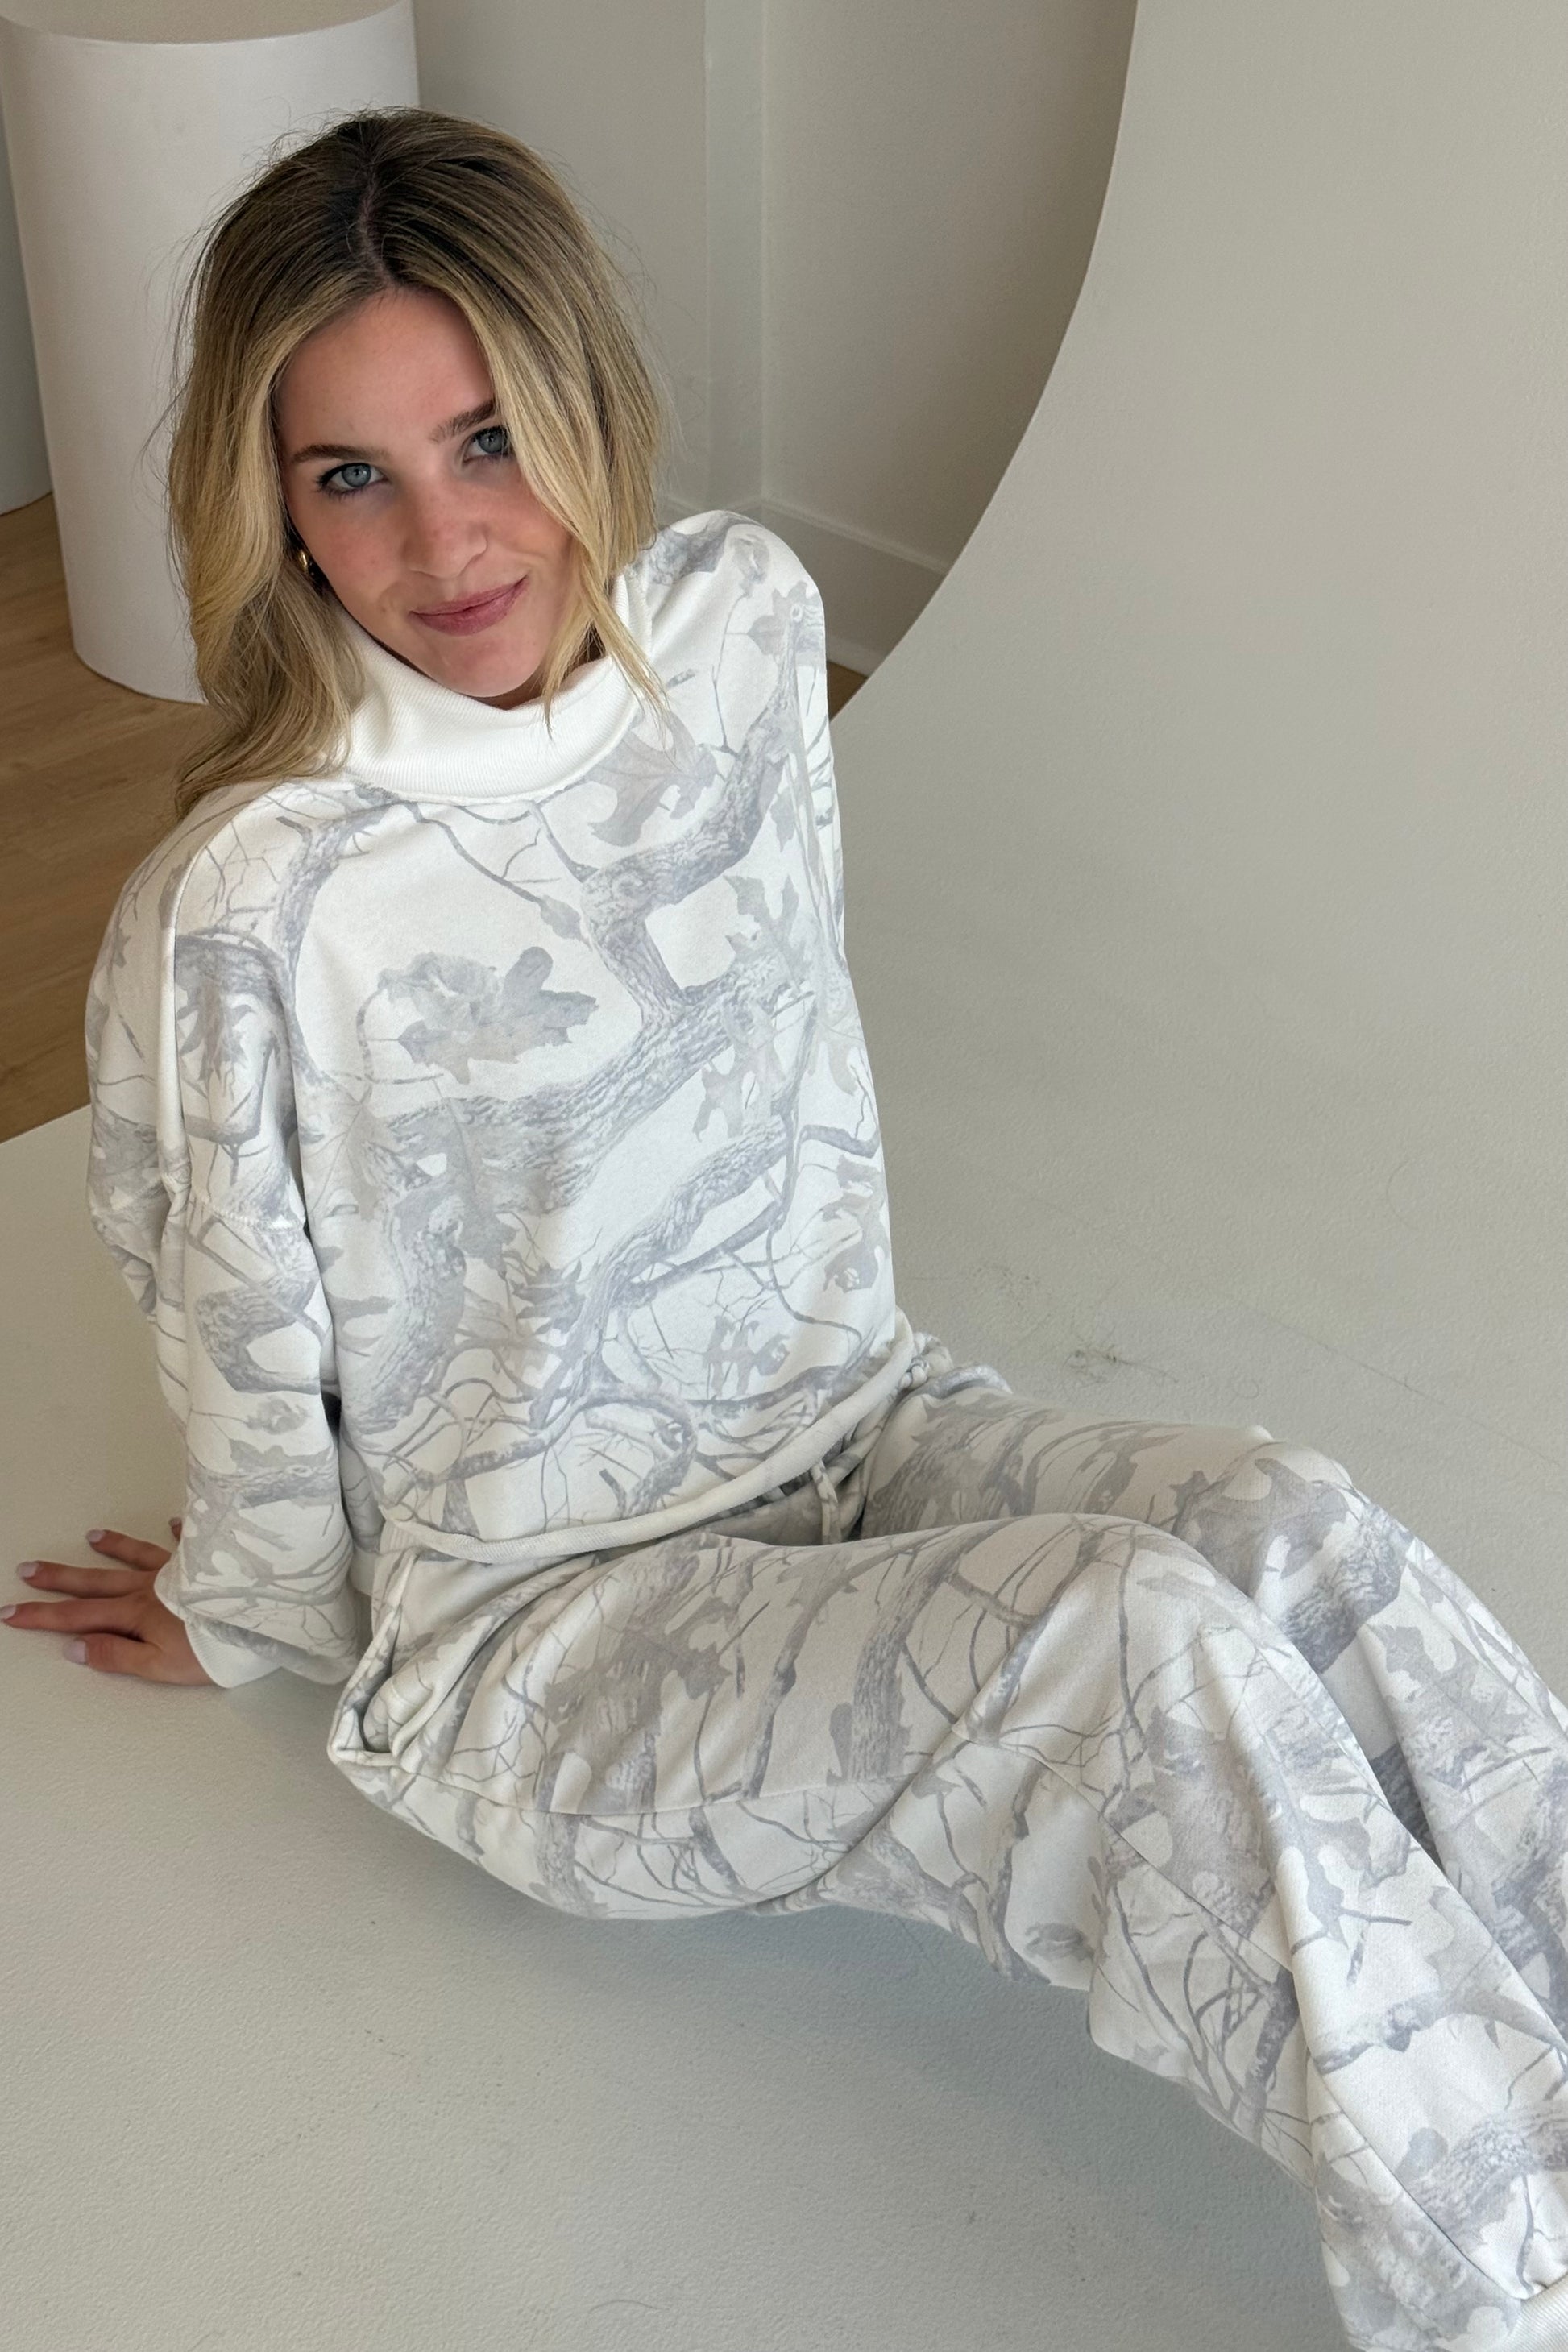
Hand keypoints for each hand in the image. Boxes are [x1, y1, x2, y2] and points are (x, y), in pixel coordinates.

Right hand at [3, 1520, 215, 1684]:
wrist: (260, 1617)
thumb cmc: (210, 1650)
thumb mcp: (158, 1665)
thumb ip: (115, 1655)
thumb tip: (72, 1647)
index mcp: (135, 1614)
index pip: (79, 1616)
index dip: (43, 1616)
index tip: (10, 1611)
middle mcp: (150, 1586)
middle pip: (97, 1582)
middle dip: (59, 1578)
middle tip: (27, 1569)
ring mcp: (177, 1570)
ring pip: (136, 1555)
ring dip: (114, 1547)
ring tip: (91, 1536)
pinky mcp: (205, 1563)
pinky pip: (186, 1543)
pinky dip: (177, 1533)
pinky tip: (171, 1522)